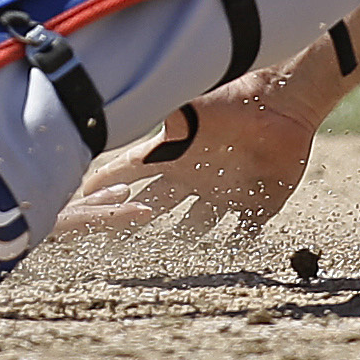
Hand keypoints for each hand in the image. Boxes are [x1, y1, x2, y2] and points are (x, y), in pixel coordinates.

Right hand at [52, 69, 323, 238]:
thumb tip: (119, 115)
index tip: (76, 201)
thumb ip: (156, 116)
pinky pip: (243, 233)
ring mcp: (223, 192)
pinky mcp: (256, 203)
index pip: (128, 172)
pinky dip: (237, 246)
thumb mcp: (188, 107)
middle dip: (135, 221)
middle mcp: (192, 175)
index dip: (104, 186)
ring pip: (195, 227)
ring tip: (169, 259)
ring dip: (184, 240)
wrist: (283, 101)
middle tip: (114, 242)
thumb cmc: (233, 99)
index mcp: (172, 153)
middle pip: (154, 206)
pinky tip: (226, 261)